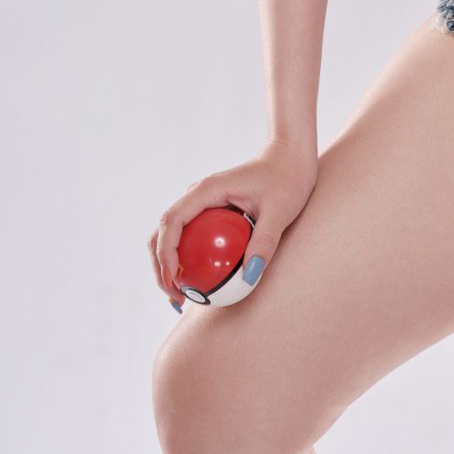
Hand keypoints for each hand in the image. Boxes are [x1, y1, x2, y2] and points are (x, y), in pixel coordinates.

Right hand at [148, 137, 318, 310]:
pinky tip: (202, 280)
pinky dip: (188, 258)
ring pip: (173, 234)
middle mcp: (198, 194)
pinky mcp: (211, 209)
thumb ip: (264, 242)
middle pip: (164, 231)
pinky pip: (191, 235)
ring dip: (169, 264)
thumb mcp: (280, 211)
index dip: (165, 253)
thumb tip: (249, 277)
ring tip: (182, 296)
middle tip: (176, 298)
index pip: (172, 222)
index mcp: (208, 190)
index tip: (174, 281)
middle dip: (161, 266)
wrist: (292, 155)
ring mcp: (203, 201)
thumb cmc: (288, 177)